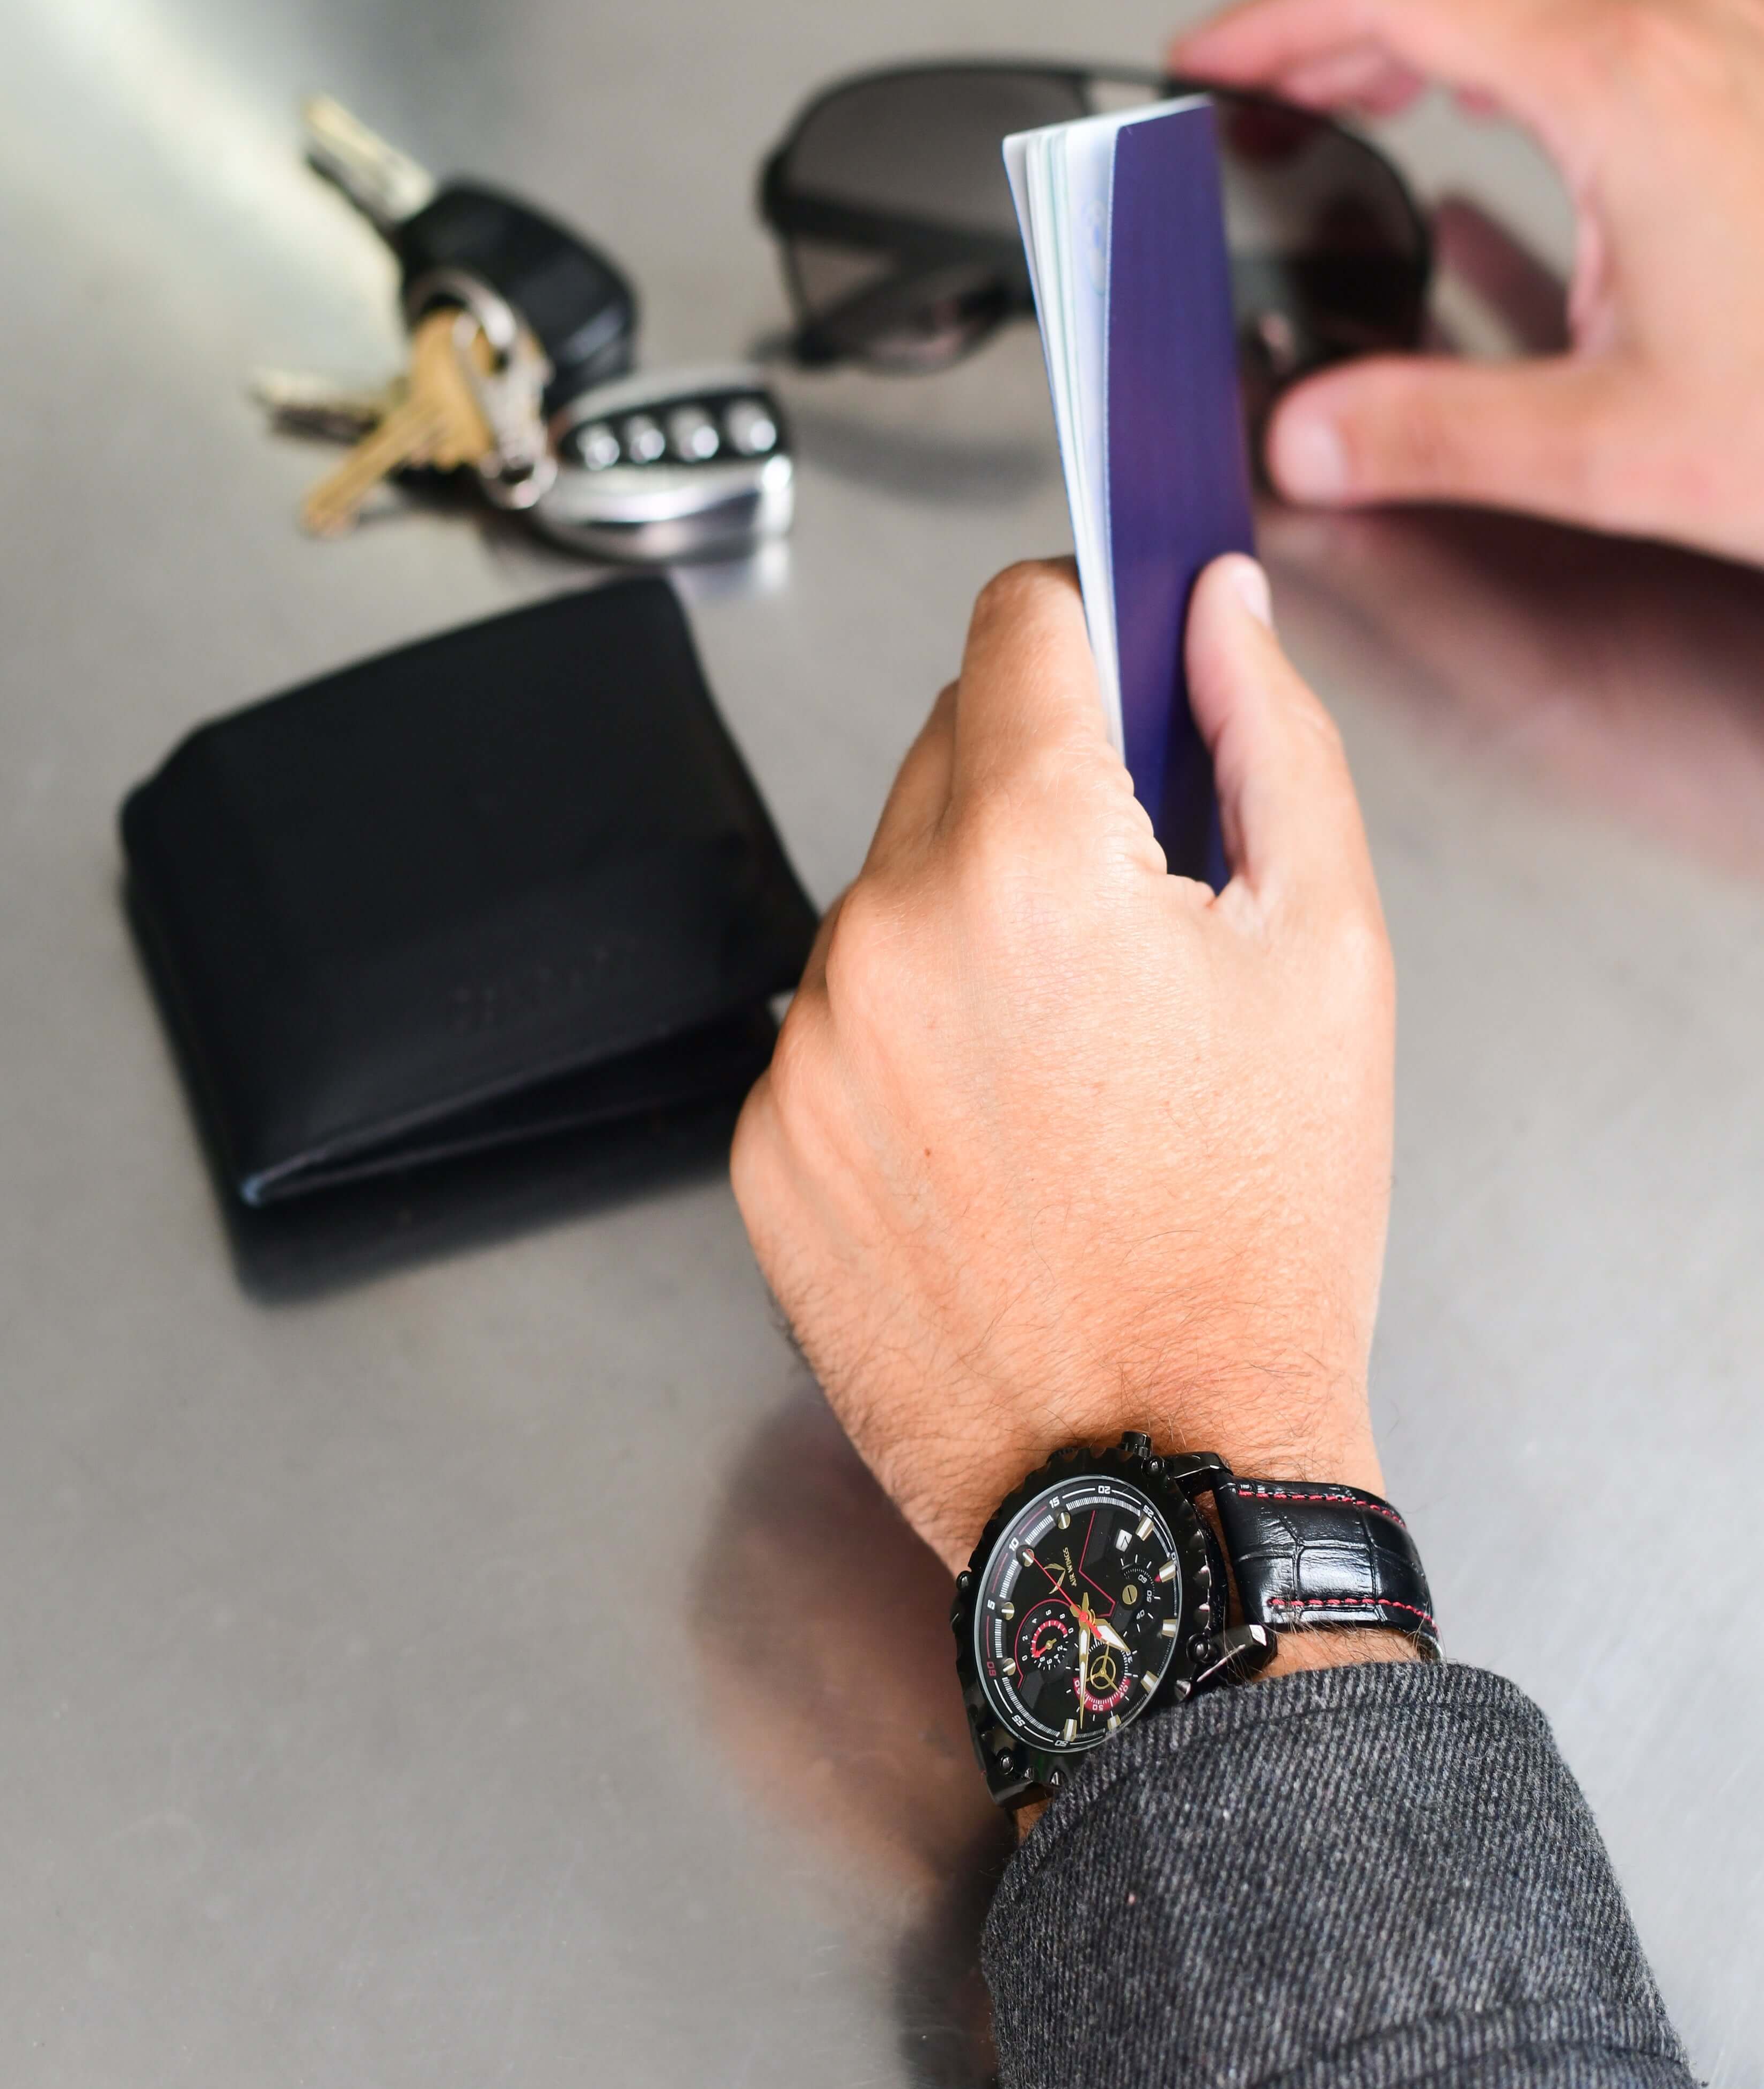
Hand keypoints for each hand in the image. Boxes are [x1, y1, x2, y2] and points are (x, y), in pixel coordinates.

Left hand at [730, 554, 1394, 1577]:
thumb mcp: (1326, 954)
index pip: (1017, 624)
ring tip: (1068, 1061)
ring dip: (965, 921)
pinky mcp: (762, 1146)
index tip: (1119, 662)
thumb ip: (1267, 737)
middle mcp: (882, 935)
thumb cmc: (1259, 1237)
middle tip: (1131, 913)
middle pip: (947, 749)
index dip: (1086, 621)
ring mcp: (805, 1048)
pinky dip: (904, 1040)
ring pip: (886, 894)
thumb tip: (1215, 609)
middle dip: (1039, 790)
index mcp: (1027, 859)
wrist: (1162, 1479)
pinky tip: (994, 1136)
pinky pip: (834, 1023)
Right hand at [1175, 0, 1763, 565]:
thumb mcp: (1617, 450)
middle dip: (1349, 8)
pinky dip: (1542, 24)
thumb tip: (1311, 436)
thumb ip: (1436, 434)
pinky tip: (1535, 114)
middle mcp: (1693, 32)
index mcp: (1625, 91)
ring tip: (1382, 82)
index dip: (1280, 14)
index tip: (1210, 56)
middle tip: (1274, 84)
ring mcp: (1748, 39)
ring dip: (1452, 1)